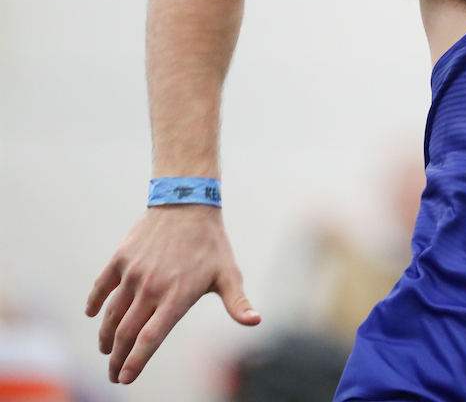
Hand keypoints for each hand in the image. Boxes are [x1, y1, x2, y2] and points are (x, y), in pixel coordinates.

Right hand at [85, 204, 259, 383]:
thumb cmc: (212, 244)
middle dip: (118, 359)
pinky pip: (102, 286)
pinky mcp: (121, 259)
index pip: (151, 338)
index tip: (126, 378)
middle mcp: (151, 288)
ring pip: (112, 314)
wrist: (188, 204)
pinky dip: (94, 302)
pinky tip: (92, 314)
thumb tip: (255, 322)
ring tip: (106, 350)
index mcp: (177, 297)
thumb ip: (237, 302)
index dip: (136, 361)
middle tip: (114, 374)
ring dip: (106, 336)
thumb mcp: (228, 274)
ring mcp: (133, 273)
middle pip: (127, 333)